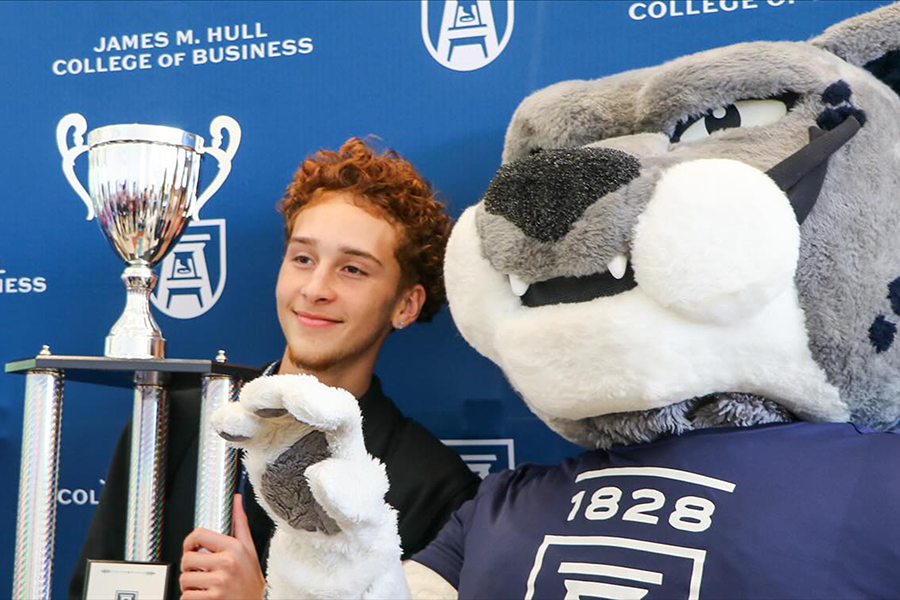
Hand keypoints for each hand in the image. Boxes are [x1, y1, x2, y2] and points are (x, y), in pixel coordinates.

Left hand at [179, 494, 264, 599]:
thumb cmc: (251, 580)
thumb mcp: (249, 549)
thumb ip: (240, 523)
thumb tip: (237, 499)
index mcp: (234, 547)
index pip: (199, 535)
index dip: (190, 542)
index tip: (192, 548)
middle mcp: (227, 563)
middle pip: (187, 559)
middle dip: (189, 568)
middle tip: (200, 571)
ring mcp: (220, 582)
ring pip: (184, 579)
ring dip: (190, 585)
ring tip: (203, 584)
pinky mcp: (213, 599)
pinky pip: (186, 596)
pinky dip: (191, 598)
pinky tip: (204, 595)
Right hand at [210, 374, 406, 598]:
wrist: (326, 525)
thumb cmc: (349, 511)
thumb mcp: (357, 511)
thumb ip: (344, 497)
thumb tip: (321, 475)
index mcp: (345, 434)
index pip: (340, 409)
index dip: (321, 405)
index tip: (302, 407)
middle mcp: (315, 422)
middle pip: (300, 392)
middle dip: (279, 392)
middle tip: (258, 401)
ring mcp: (286, 427)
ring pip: (268, 402)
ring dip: (252, 403)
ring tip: (236, 420)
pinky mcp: (262, 440)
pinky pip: (244, 424)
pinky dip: (231, 420)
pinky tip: (223, 427)